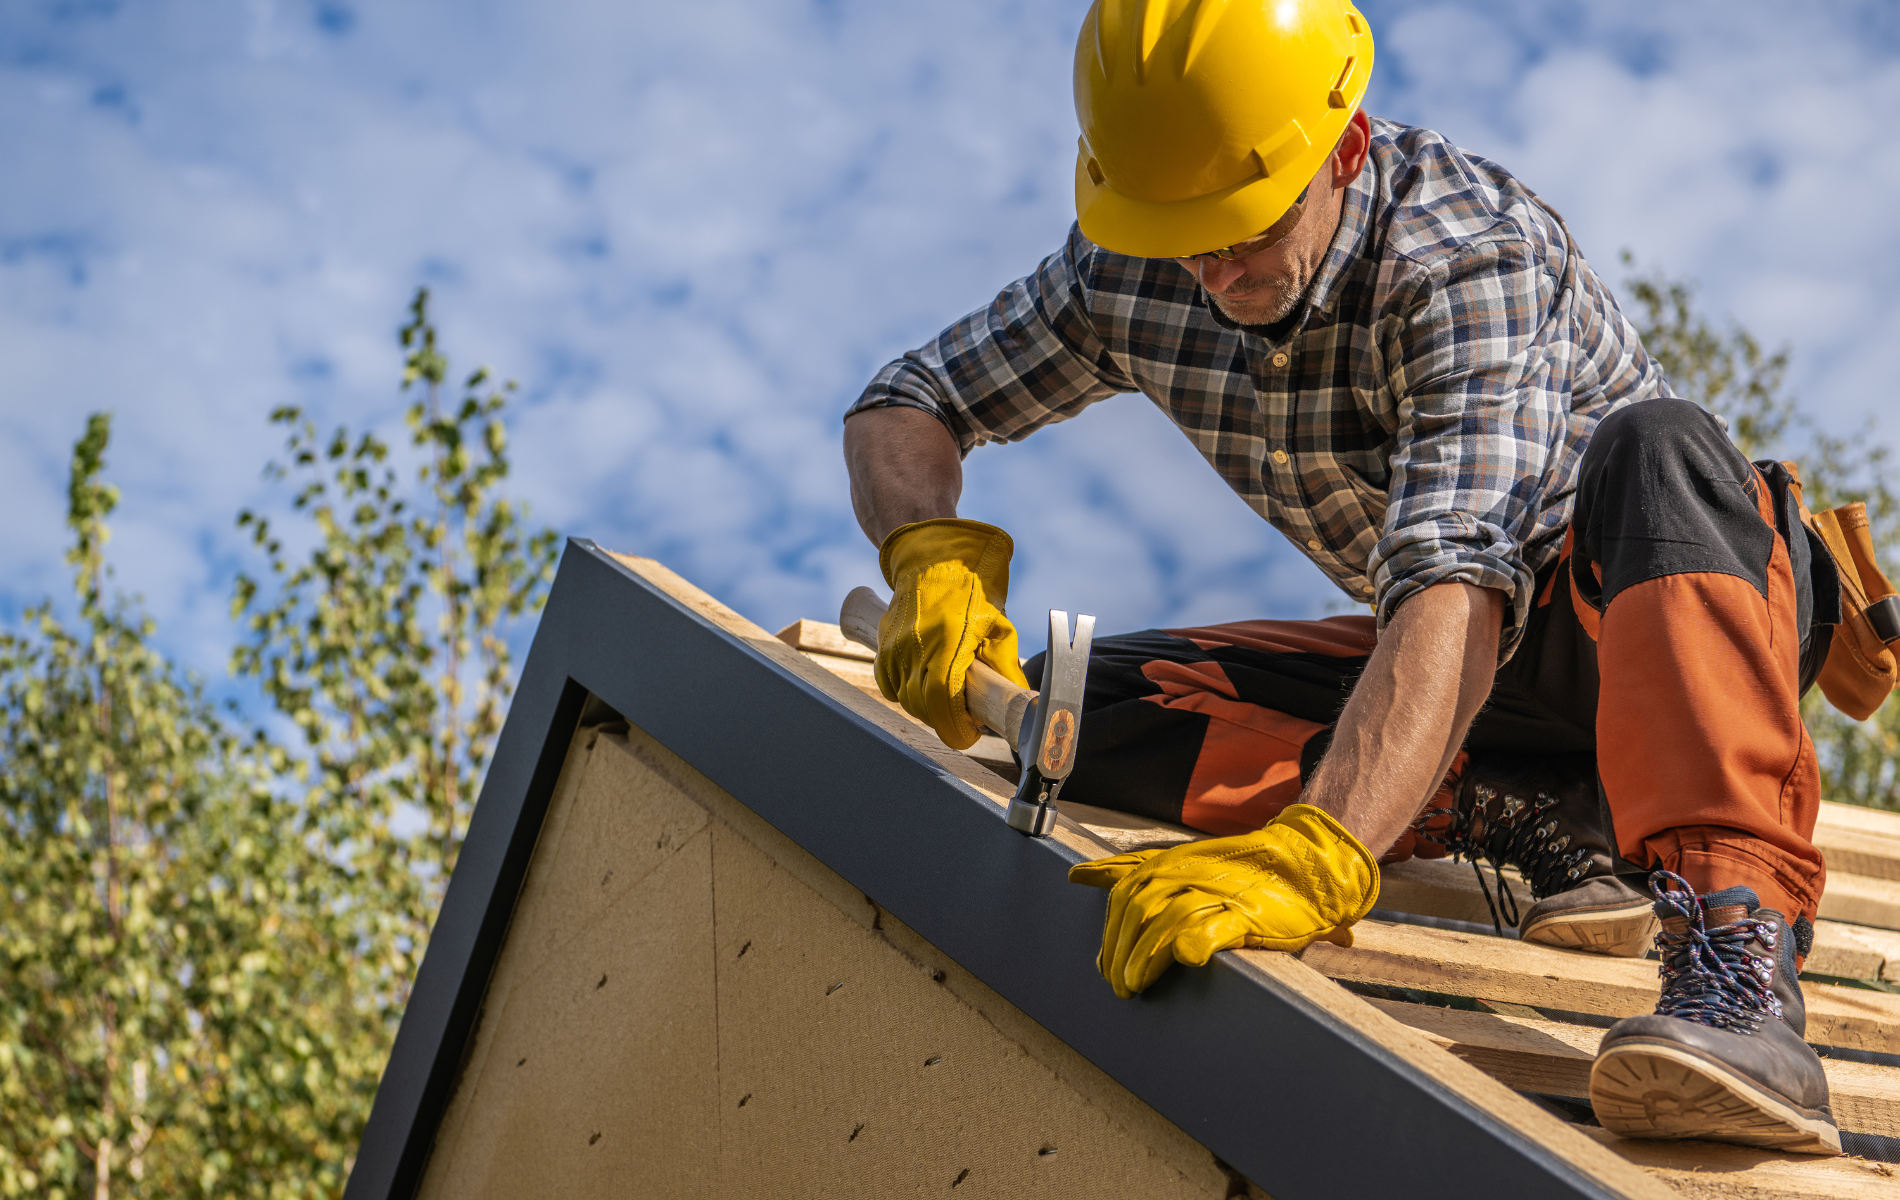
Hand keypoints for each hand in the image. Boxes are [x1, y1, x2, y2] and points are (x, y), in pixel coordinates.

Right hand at [876, 518, 1030, 748]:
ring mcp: (894, 647)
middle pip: (922, 706)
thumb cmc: (971, 593)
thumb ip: (1004, 666)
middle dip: (944, 719)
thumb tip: (1017, 700)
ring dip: (926, 707)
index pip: (942, 702)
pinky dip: (904, 692)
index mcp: (947, 643)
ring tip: (947, 700)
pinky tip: (924, 686)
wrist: (933, 561)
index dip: (955, 727)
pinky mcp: (883, 644)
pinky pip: (889, 684)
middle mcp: (915, 647)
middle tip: (964, 718)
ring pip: (905, 698)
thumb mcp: (997, 626)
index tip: (969, 734)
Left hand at [1068, 804, 1378, 997]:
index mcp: (1169, 863)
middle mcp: (1187, 873)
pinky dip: (1194, 941)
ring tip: (1134, 984)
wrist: (1304, 867)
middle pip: (1138, 910)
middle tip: (1118, 983)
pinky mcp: (1245, 914)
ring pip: (1166, 920)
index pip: (1123, 894)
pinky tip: (1184, 958)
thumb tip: (1079, 875)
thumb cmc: (1239, 872)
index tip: (1104, 964)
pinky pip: (1213, 926)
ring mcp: (1217, 892)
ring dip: (1145, 955)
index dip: (1109, 931)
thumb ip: (1132, 868)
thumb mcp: (1180, 862)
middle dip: (1121, 950)